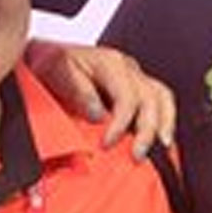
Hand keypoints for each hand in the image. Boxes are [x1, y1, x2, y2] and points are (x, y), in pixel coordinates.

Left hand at [26, 40, 174, 157]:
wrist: (46, 56)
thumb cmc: (51, 63)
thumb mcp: (56, 71)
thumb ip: (78, 91)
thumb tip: (98, 115)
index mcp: (110, 62)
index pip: (127, 96)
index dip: (121, 124)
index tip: (107, 144)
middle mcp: (127, 68)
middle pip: (151, 98)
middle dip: (147, 130)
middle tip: (136, 156)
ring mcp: (135, 76)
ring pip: (162, 97)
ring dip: (164, 124)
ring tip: (162, 148)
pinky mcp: (136, 86)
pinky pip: (160, 101)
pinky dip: (165, 121)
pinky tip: (161, 141)